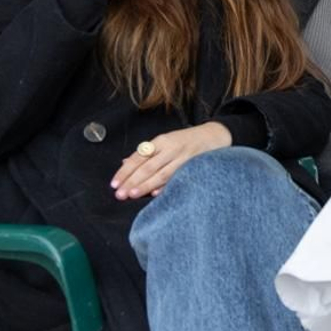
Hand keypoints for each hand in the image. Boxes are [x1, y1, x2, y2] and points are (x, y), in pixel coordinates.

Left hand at [112, 122, 232, 200]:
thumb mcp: (165, 141)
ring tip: (132, 195)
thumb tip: (125, 163)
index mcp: (161, 141)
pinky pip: (177, 178)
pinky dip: (166, 186)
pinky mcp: (194, 166)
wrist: (216, 135)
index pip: (138, 157)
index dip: (125, 171)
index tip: (114, 183)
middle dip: (132, 181)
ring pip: (161, 174)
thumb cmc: (186, 141)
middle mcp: (171, 149)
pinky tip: (156, 194)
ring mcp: (183, 158)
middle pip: (148, 167)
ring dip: (146, 185)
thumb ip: (146, 153)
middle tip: (120, 194)